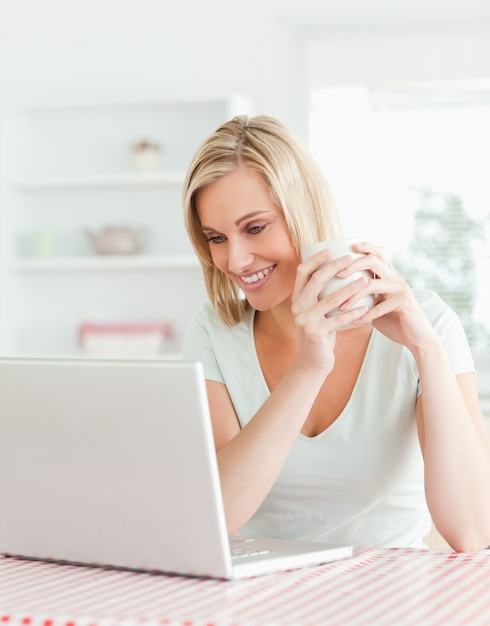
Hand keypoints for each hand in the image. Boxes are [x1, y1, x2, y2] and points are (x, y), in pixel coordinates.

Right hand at [291, 249, 371, 372]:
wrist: (313, 362)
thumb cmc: (321, 334)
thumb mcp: (317, 312)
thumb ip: (320, 296)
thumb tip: (338, 272)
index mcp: (297, 299)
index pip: (302, 272)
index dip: (315, 259)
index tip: (330, 250)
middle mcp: (297, 307)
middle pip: (316, 280)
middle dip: (334, 267)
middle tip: (350, 259)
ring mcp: (304, 320)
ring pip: (331, 300)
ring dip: (350, 289)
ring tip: (365, 281)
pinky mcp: (315, 332)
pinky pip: (338, 320)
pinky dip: (353, 313)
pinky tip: (366, 308)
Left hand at [337, 242, 436, 349]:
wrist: (416, 337)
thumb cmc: (392, 320)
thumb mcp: (375, 304)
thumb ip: (363, 295)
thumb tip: (335, 293)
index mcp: (388, 275)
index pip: (377, 254)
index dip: (365, 247)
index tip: (349, 246)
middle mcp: (395, 278)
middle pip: (373, 261)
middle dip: (353, 265)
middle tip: (338, 275)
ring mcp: (400, 289)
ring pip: (372, 284)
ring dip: (354, 296)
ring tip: (342, 307)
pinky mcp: (404, 302)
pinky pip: (380, 306)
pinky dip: (366, 314)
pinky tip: (356, 321)